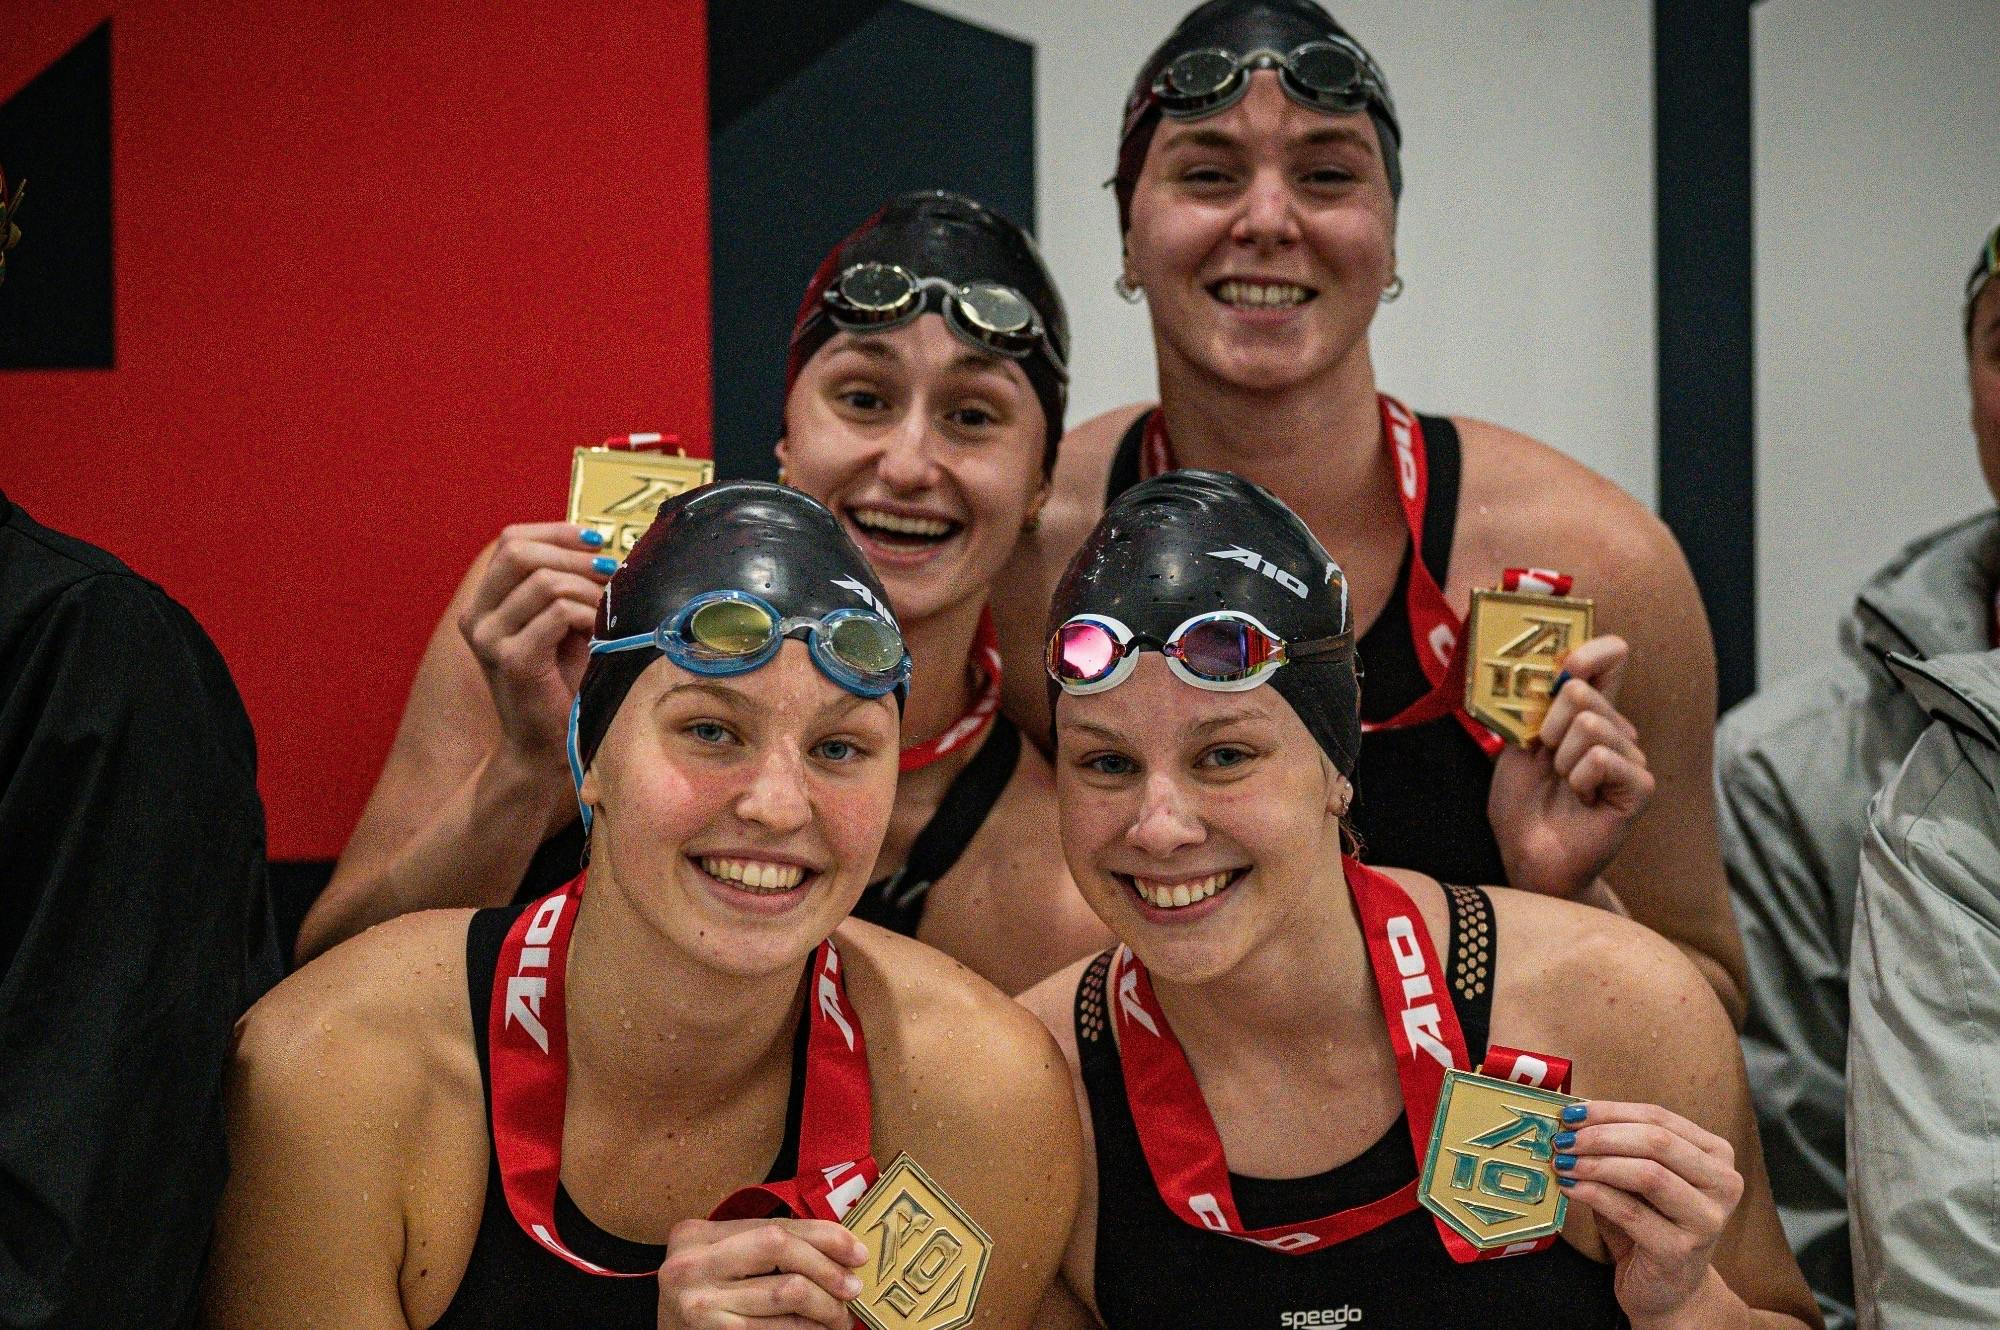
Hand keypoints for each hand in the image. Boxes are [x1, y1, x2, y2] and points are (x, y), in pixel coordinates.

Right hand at [457, 523, 612, 774]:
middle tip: (611, 572)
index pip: (511, 541)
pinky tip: (598, 635)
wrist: (549, 746)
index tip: (597, 540)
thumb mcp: (563, 623)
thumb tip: (600, 543)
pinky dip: (588, 616)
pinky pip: (557, 612)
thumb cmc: (564, 684)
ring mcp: (489, 639)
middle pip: (520, 552)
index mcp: (484, 603)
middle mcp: (476, 617)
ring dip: (587, 591)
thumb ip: (566, 584)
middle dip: (574, 556)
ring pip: (545, 581)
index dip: (556, 532)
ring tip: (607, 613)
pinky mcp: (512, 660)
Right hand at [657, 1217, 866, 1329]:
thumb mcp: (722, 1261)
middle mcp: (691, 1266)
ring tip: (840, 1315)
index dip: (824, 1236)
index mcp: (695, 1235)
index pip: (775, 1226)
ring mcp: (699, 1305)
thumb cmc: (704, 1297)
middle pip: (781, 1249)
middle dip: (827, 1268)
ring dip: (826, 1307)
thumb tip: (839, 1250)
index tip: (857, 1252)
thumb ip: (764, 1247)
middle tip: (853, 1288)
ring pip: (787, 1293)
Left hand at [1488, 635, 1652, 898]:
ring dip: (1561, 759)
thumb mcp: (1517, 746)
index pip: (1607, 660)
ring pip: (1590, 724)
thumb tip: (1558, 671)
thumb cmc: (1523, 806)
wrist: (1530, 857)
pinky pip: (1602, 758)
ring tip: (1565, 785)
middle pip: (1582, 691)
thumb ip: (1536, 706)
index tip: (1568, 665)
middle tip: (1547, 761)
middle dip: (1548, 726)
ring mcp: (1631, 757)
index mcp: (1587, 715)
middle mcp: (1615, 730)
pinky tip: (1582, 800)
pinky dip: (1579, 779)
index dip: (1593, 650)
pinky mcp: (1640, 786)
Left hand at [1554, 1100, 1743, 1324]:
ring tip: (1564, 1163)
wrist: (1668, 1290)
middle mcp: (1723, 1184)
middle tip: (1564, 1139)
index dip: (1610, 1111)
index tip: (1571, 1112)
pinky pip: (1631, 1212)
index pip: (1659, 1117)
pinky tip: (1571, 1188)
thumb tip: (1571, 1118)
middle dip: (1602, 1135)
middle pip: (1657, 1141)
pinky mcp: (1681, 1251)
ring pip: (1648, 1174)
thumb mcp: (1638, 1177)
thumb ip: (1619, 1146)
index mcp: (1716, 1155)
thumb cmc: (1651, 1223)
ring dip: (1597, 1164)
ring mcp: (1706, 1220)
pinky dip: (1594, 1194)